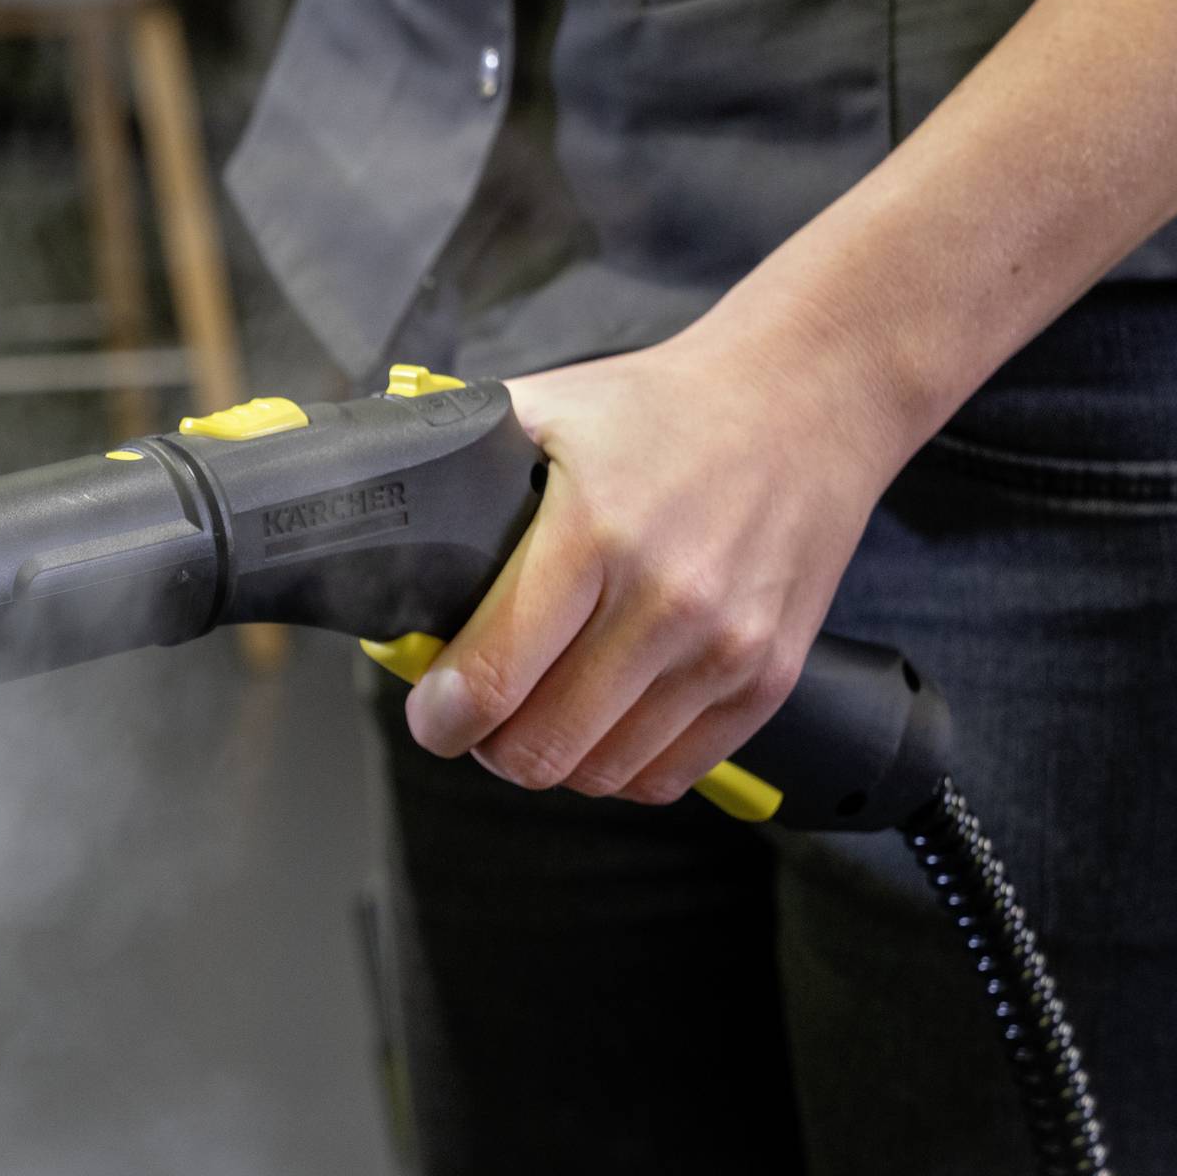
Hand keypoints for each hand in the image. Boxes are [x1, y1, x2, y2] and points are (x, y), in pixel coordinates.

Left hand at [403, 303, 922, 802]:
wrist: (808, 399)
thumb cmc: (664, 408)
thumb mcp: (547, 409)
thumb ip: (459, 464)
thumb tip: (368, 510)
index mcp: (594, 533)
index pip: (493, 678)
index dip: (441, 716)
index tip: (432, 711)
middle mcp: (667, 602)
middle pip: (541, 750)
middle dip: (487, 744)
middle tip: (476, 715)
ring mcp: (726, 649)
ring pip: (601, 774)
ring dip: (554, 758)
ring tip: (538, 712)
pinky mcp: (769, 680)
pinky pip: (669, 776)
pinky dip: (622, 766)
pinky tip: (604, 720)